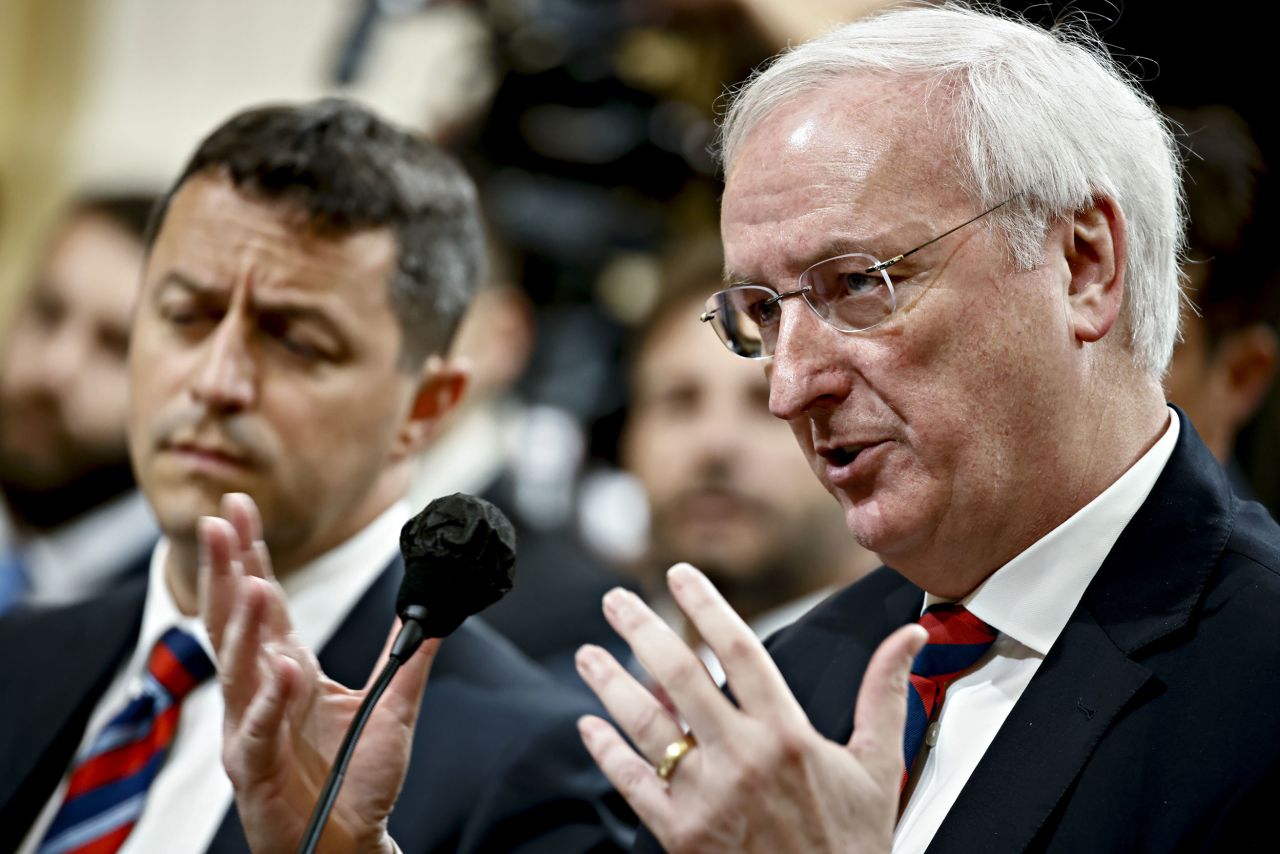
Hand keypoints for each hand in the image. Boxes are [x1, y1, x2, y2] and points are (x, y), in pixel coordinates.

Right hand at [198, 493, 434, 853]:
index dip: (249, 555)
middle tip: (220, 519)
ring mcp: (250, 729)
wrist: (350, 843)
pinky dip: (270, 701)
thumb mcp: (392, 704)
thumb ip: (409, 656)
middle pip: (236, 621)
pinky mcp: (253, 771)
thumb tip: (436, 609)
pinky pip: (257, 731)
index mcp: (285, 668)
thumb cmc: (358, 776)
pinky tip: (285, 669)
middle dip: (227, 569)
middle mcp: (259, 691)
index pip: (263, 601)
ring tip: (252, 581)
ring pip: (239, 670)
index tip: (239, 508)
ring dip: (244, 625)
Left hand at [574, 563, 926, 852]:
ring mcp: (706, 796)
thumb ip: (884, 693)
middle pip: (679, 675)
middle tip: (615, 601)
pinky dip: (607, 752)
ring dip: (610, 684)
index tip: (679, 574)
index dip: (705, 605)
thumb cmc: (851, 843)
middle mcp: (741, 758)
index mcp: (786, 734)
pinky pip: (634, 784)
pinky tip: (589, 727)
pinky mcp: (681, 833)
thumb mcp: (879, 766)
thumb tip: (909, 636)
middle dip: (641, 630)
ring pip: (647, 725)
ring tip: (588, 655)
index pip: (738, 650)